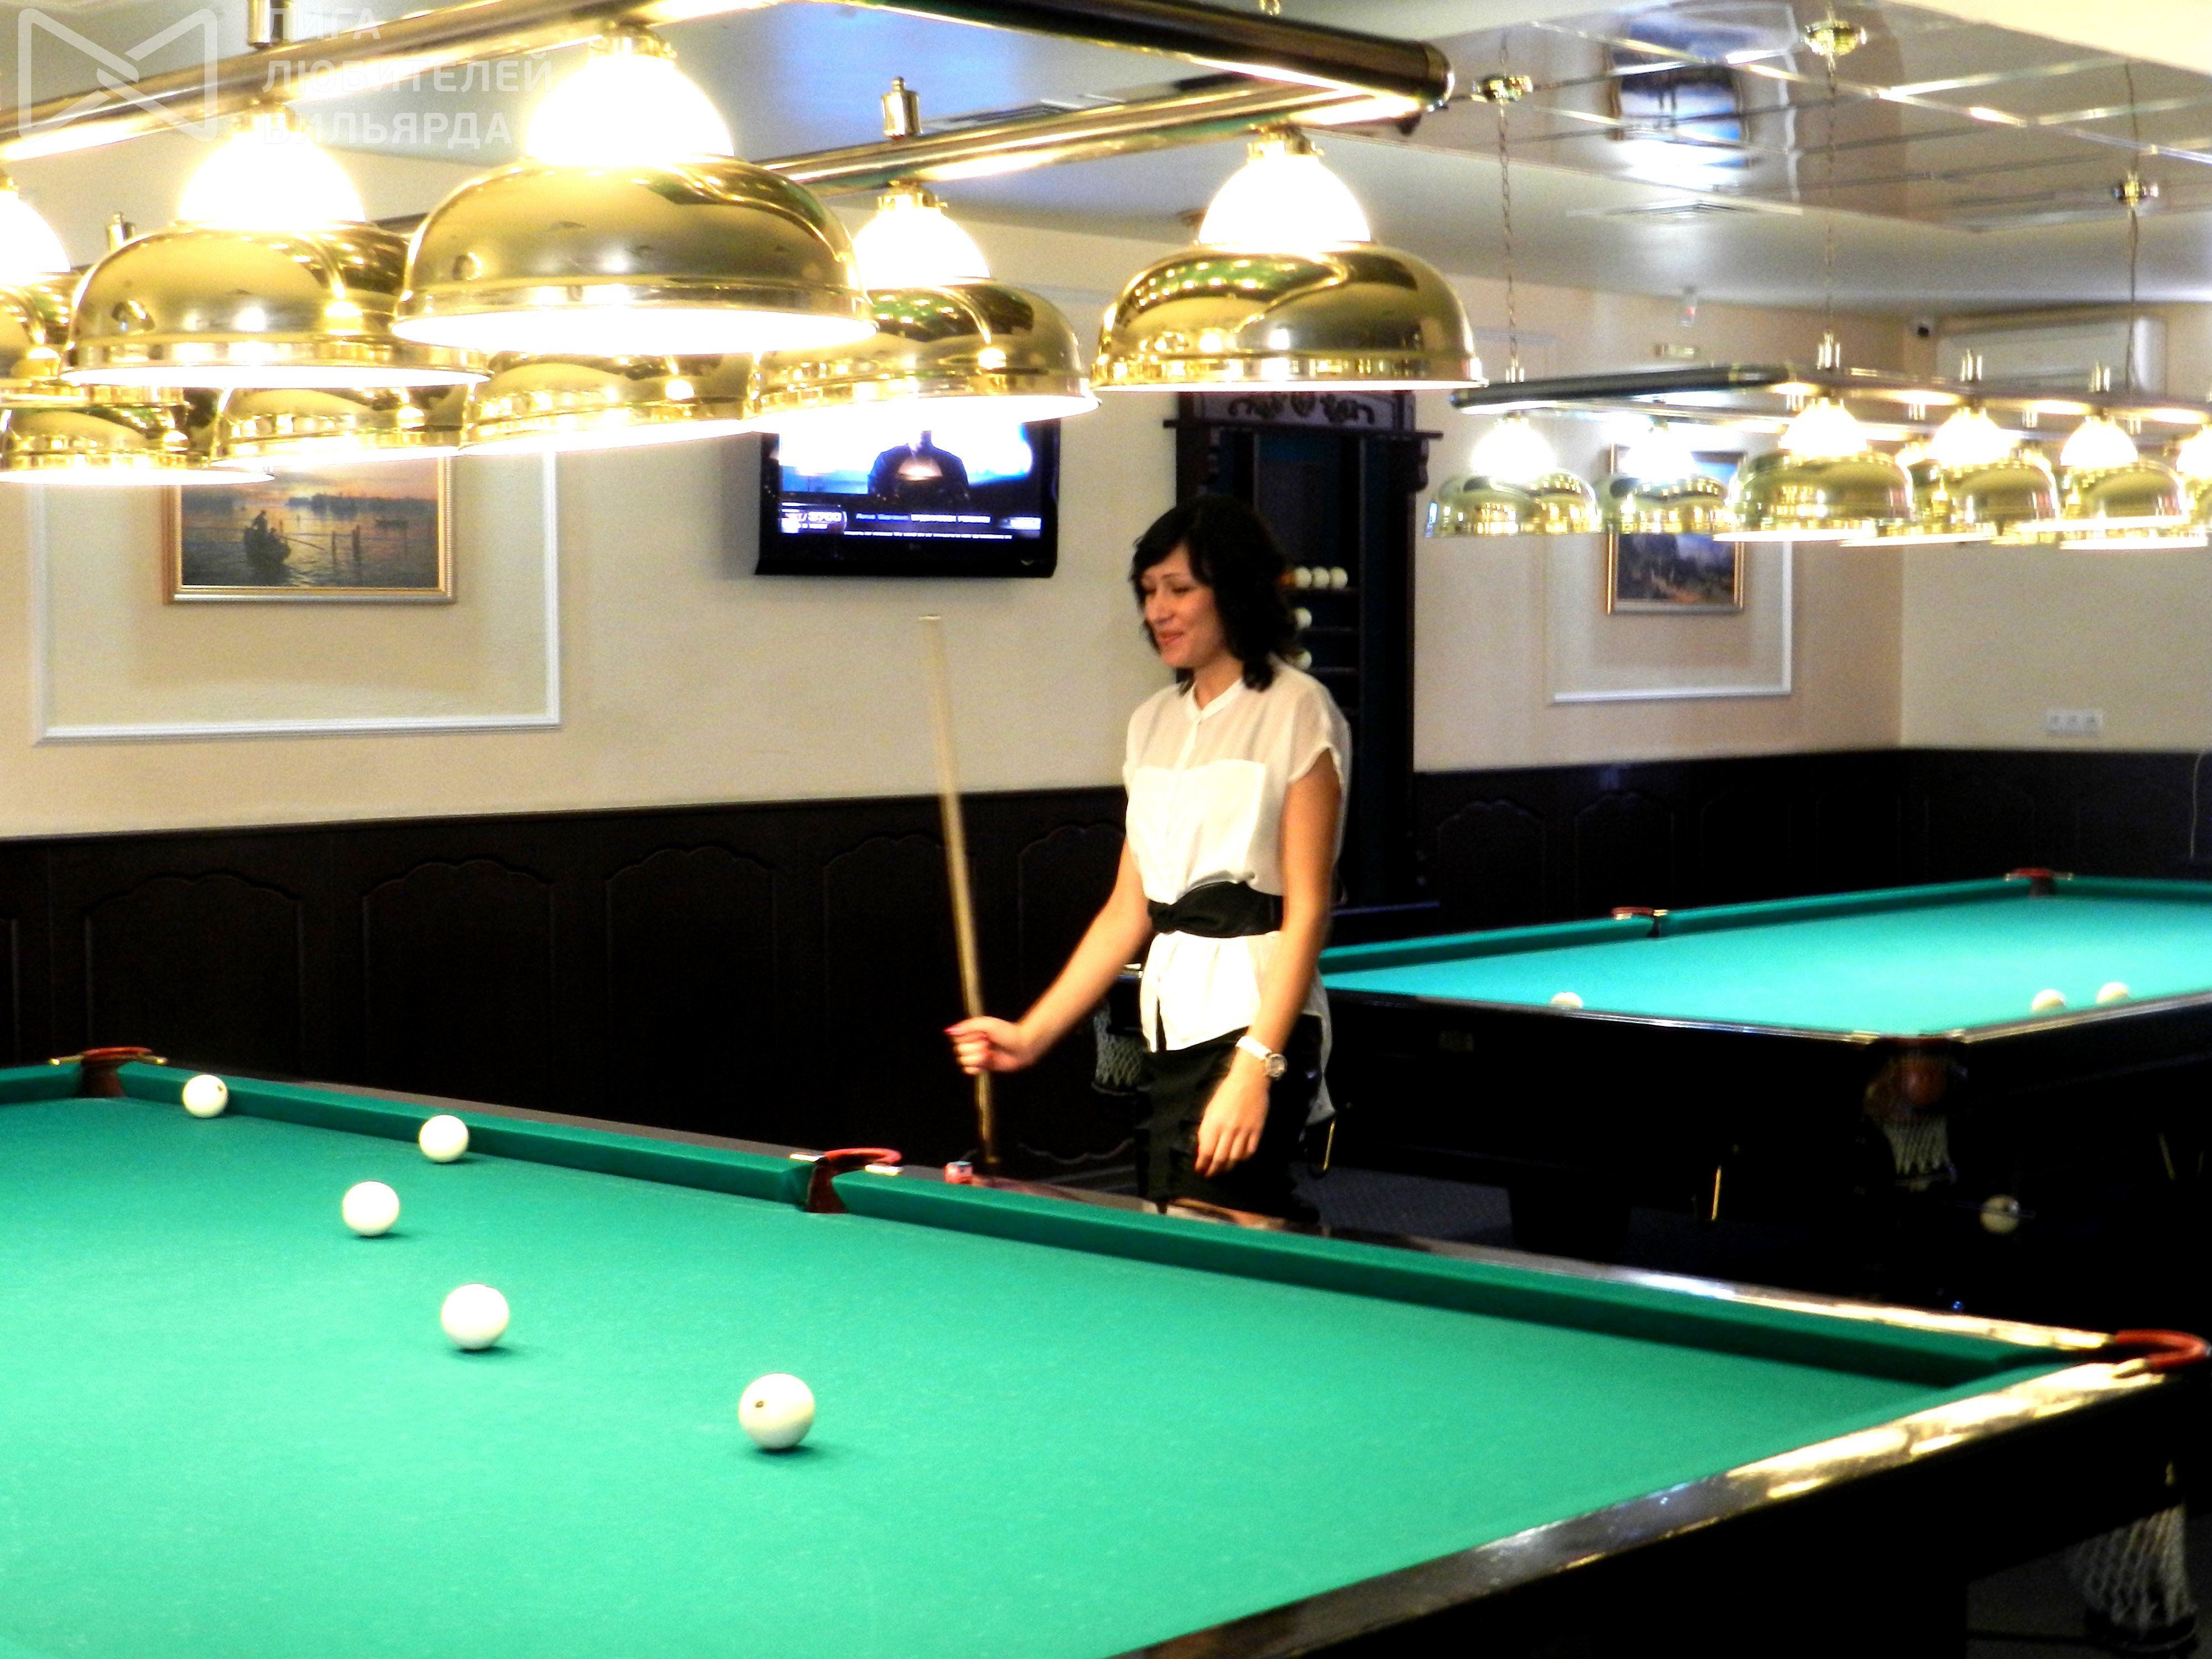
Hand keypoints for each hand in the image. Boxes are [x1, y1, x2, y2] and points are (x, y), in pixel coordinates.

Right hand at [946, 1016, 1038, 1074]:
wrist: (1022, 1047)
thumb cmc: (1007, 1032)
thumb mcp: (987, 1024)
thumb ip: (968, 1026)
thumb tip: (949, 1031)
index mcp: (972, 1032)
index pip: (956, 1038)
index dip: (967, 1037)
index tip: (981, 1034)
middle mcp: (972, 1043)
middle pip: (959, 1050)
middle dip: (974, 1048)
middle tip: (988, 1043)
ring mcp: (977, 1056)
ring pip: (963, 1061)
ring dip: (977, 1058)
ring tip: (989, 1053)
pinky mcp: (983, 1067)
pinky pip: (969, 1070)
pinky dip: (976, 1067)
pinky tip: (987, 1062)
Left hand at [1194, 1054, 1271, 1178]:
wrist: (1250, 1080)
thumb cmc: (1226, 1092)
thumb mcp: (1210, 1109)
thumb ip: (1206, 1129)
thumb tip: (1203, 1148)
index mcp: (1214, 1123)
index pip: (1206, 1151)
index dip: (1202, 1164)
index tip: (1200, 1170)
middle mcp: (1229, 1130)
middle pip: (1220, 1158)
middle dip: (1214, 1170)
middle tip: (1210, 1175)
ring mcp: (1244, 1131)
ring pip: (1235, 1158)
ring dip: (1228, 1167)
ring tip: (1223, 1170)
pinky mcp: (1257, 1131)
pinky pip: (1249, 1151)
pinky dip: (1243, 1159)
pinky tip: (1238, 1159)